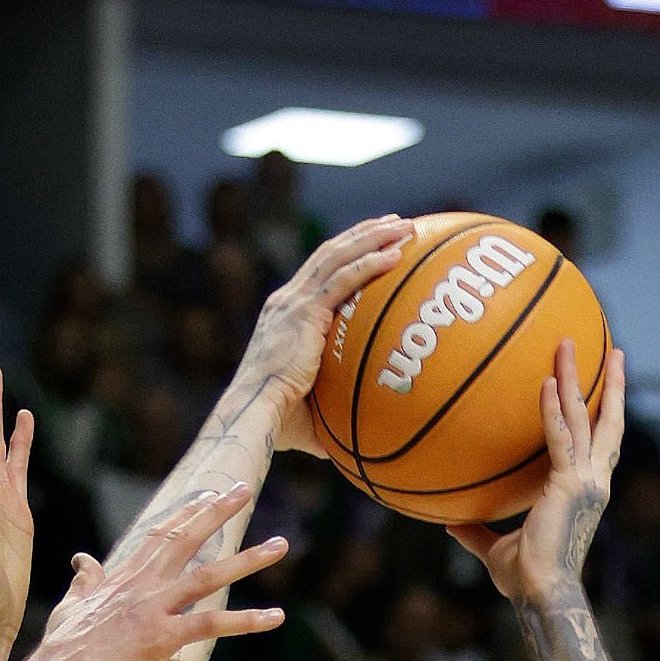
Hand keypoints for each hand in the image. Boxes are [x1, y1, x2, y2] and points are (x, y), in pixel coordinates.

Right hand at [25, 485, 286, 660]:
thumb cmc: (59, 651)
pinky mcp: (160, 638)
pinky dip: (247, 621)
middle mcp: (141, 586)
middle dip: (218, 512)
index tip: (210, 494)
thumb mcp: (69, 606)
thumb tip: (82, 558)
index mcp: (122, 577)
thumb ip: (83, 580)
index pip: (160, 534)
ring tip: (281, 545)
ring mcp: (152, 609)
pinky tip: (276, 617)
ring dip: (249, 560)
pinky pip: (211, 625)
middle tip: (246, 489)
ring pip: (209, 576)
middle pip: (186, 538)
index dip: (187, 512)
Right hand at [243, 216, 412, 454]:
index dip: (346, 253)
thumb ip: (334, 409)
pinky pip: (343, 279)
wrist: (255, 414)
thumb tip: (359, 437)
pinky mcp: (303, 312)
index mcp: (284, 315)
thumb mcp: (311, 407)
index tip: (374, 243)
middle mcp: (286, 301)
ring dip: (372, 237)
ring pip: (338, 256)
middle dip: (364, 234)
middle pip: (330, 253)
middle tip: (396, 223)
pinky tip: (397, 254)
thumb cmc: (278, 421)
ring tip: (404, 226)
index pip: (319, 272)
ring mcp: (293, 303)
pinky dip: (370, 263)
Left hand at [448, 340, 626, 606]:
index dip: (605, 412)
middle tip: (613, 349)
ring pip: (587, 417)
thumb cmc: (523, 578)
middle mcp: (594, 480)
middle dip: (611, 383)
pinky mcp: (570, 484)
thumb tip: (448, 523)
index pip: (600, 442)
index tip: (606, 384)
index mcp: (585, 490)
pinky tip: (546, 382)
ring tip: (569, 343)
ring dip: (578, 377)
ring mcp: (587, 480)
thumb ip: (475, 532)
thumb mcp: (495, 549)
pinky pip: (560, 438)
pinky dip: (552, 409)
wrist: (539, 593)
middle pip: (608, 421)